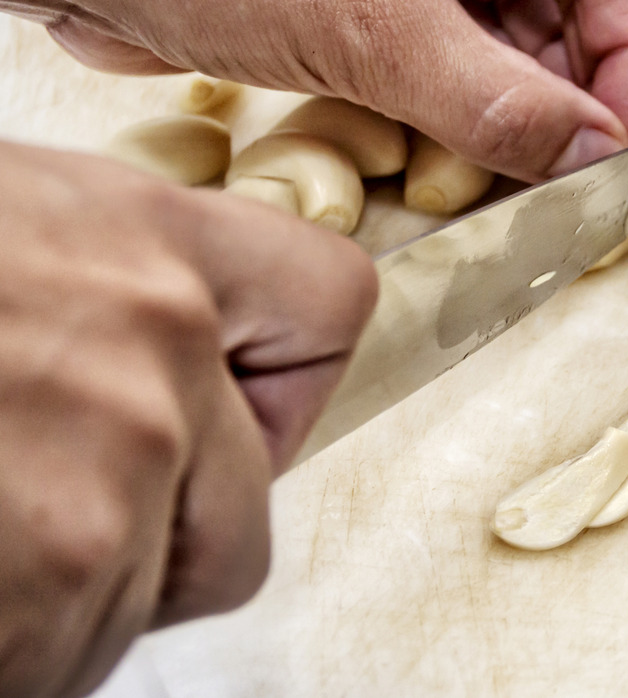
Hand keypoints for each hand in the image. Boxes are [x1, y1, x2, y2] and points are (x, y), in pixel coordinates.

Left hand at [0, 0, 627, 182]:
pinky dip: (447, 102)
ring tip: (504, 175)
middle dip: (568, 90)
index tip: (627, 148)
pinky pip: (435, 42)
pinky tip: (447, 152)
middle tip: (568, 179)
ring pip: (499, 27)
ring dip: (508, 105)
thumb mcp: (363, 18)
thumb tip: (593, 155)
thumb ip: (495, 98)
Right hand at [0, 142, 376, 696]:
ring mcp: (104, 482)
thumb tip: (134, 368)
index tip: (229, 415)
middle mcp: (154, 356)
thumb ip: (89, 289)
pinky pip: (64, 663)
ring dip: (53, 606)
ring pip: (138, 608)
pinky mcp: (44, 589)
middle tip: (36, 522)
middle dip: (153, 547)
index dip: (282, 386)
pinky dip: (12, 651)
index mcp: (145, 239)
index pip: (329, 309)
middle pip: (242, 519)